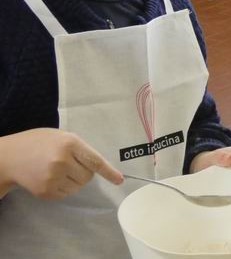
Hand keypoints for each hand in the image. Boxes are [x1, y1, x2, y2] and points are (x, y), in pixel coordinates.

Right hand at [0, 128, 122, 199]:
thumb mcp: (61, 136)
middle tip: (69, 164)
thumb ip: (79, 148)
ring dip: (74, 181)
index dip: (109, 172)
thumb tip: (98, 166)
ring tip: (58, 170)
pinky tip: (50, 178)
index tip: (120, 180)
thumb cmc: (40, 143)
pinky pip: (66, 194)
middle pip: (88, 176)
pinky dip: (63, 188)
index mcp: (70, 143)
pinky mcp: (45, 192)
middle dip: (84, 172)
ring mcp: (53, 178)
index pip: (95, 161)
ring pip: (78, 186)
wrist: (10, 157)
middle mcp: (62, 161)